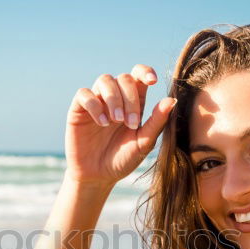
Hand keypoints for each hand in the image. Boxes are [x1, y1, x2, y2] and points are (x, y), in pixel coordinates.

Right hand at [65, 64, 176, 186]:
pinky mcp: (78, 109)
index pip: (139, 75)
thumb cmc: (123, 159)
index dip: (145, 71)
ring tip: (115, 121)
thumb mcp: (143, 143)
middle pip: (124, 78)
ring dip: (113, 98)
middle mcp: (115, 97)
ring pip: (104, 80)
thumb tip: (172, 100)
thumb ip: (157, 122)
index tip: (153, 81)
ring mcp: (96, 101)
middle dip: (129, 98)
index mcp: (133, 102)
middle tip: (130, 123)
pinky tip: (102, 123)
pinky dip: (95, 105)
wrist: (98, 176)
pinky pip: (84, 94)